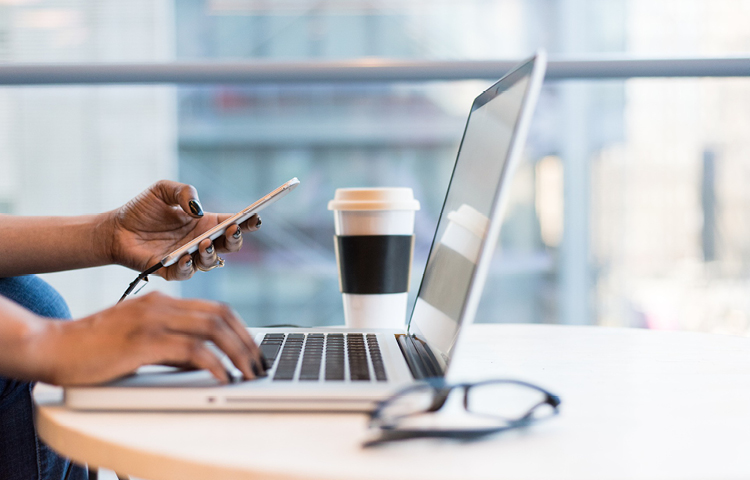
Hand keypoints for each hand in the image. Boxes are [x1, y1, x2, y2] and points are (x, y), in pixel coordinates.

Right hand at [35, 292, 264, 385]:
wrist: (52, 347)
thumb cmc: (93, 348)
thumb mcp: (140, 340)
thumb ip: (171, 345)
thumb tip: (204, 362)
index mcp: (162, 301)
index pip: (216, 308)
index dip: (241, 328)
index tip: (253, 350)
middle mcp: (161, 305)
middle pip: (221, 315)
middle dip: (247, 341)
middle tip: (258, 364)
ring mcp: (152, 320)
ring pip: (212, 329)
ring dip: (238, 352)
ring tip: (249, 373)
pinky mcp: (143, 341)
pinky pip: (192, 350)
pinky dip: (214, 364)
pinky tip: (223, 377)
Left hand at [106, 180, 260, 279]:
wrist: (115, 229)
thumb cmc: (141, 209)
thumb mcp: (163, 190)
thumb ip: (184, 192)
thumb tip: (198, 209)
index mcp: (205, 223)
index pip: (232, 224)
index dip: (247, 222)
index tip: (255, 217)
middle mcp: (201, 242)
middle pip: (229, 246)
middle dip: (235, 239)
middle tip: (233, 229)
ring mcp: (188, 258)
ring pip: (211, 262)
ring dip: (211, 254)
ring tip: (204, 243)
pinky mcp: (171, 271)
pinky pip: (186, 273)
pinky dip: (188, 266)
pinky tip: (185, 256)